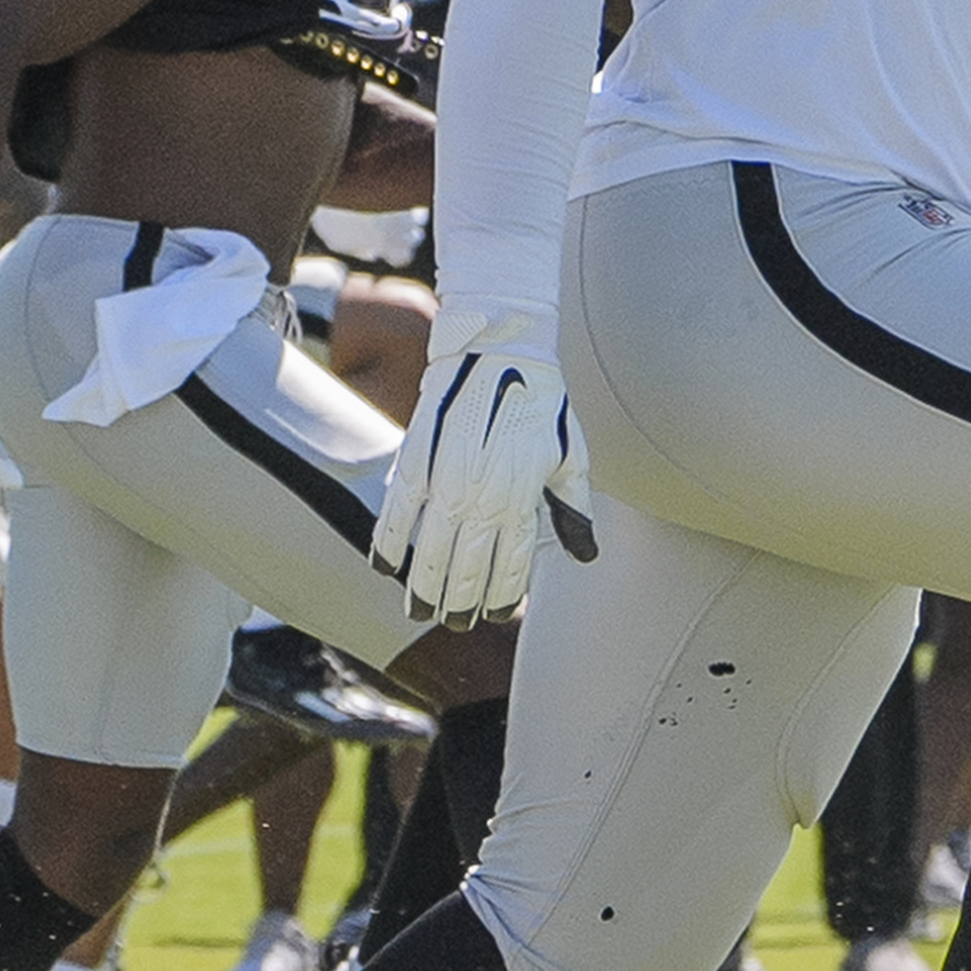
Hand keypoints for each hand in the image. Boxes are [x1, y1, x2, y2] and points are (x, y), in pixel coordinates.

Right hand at [376, 320, 581, 622]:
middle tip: (453, 623)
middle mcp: (484, 494)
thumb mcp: (570, 456)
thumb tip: (586, 554)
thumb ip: (574, 508)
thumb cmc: (542, 402)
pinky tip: (384, 565)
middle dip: (460, 602)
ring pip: (432, 548)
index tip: (493, 616)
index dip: (501, 596)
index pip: (511, 564)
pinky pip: (397, 510)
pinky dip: (389, 540)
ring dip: (424, 584)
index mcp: (523, 496)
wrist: (502, 347)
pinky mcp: (417, 457)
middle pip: (468, 565)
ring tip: (419, 610)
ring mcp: (448, 478)